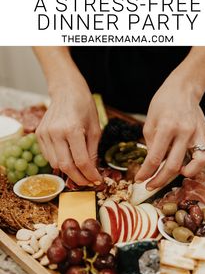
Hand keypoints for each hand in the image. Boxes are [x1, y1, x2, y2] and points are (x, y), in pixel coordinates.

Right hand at [36, 70, 101, 185]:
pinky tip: (68, 158)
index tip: (96, 181)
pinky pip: (48, 156)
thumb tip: (93, 172)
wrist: (66, 91)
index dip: (90, 175)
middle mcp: (55, 132)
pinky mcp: (39, 134)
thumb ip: (92, 152)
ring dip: (68, 171)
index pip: (81, 161)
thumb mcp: (95, 129)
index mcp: (72, 129)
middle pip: (66, 166)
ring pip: (55, 164)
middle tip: (88, 182)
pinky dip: (59, 162)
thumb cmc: (84, 107)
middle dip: (78, 179)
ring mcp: (45, 133)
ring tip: (80, 171)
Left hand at [135, 72, 204, 188]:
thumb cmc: (163, 103)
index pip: (154, 158)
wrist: (183, 88)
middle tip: (151, 185)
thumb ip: (151, 143)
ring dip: (188, 172)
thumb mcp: (150, 121)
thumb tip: (152, 163)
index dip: (145, 173)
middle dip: (159, 180)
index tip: (139, 179)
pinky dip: (203, 160)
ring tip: (178, 172)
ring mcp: (199, 132)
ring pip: (199, 162)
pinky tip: (192, 160)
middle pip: (174, 166)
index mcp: (167, 127)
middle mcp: (185, 131)